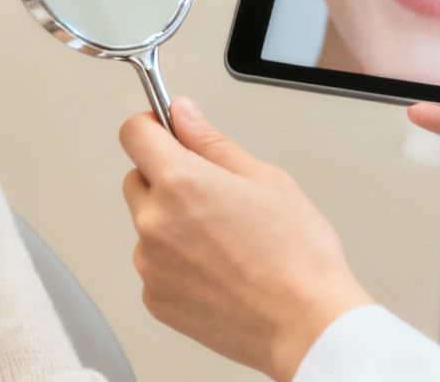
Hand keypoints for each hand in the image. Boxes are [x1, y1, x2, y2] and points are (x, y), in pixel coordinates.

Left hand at [120, 96, 373, 381]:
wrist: (306, 325)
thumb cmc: (297, 257)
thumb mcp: (265, 179)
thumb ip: (212, 142)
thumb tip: (183, 114)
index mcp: (180, 181)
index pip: (134, 133)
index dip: (151, 126)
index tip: (166, 132)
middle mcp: (154, 221)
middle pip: (138, 179)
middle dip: (166, 178)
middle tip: (213, 196)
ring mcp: (150, 263)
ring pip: (147, 224)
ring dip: (171, 224)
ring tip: (223, 241)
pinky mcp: (154, 297)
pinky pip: (154, 264)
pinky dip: (175, 263)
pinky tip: (217, 269)